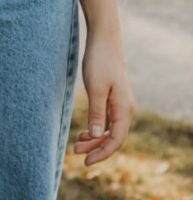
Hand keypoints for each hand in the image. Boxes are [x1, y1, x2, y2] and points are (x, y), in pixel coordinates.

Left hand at [73, 28, 134, 166]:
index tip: (86, 161)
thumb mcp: (95, 88)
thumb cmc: (99, 61)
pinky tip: (85, 130)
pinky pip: (107, 119)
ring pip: (110, 129)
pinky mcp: (112, 96)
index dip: (102, 153)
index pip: (116, 140)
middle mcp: (125, 108)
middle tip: (75, 152)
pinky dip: (97, 127)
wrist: (103, 38)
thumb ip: (97, 112)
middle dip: (95, 147)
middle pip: (113, 136)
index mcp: (123, 108)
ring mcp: (119, 102)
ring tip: (77, 144)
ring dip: (95, 138)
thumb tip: (97, 135)